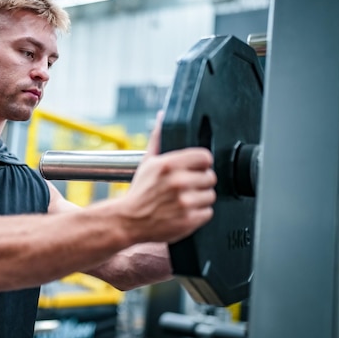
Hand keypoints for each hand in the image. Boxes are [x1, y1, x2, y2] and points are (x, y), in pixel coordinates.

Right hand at [121, 111, 216, 243]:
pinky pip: (208, 212)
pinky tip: (184, 211)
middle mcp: (178, 182)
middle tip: (186, 187)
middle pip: (210, 177)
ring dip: (200, 199)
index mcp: (169, 165)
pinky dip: (198, 214)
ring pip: (210, 195)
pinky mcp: (189, 220)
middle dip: (200, 182)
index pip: (204, 157)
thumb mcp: (147, 163)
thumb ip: (158, 138)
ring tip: (184, 200)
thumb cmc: (139, 193)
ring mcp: (185, 202)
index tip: (194, 169)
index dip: (200, 163)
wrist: (128, 220)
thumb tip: (162, 116)